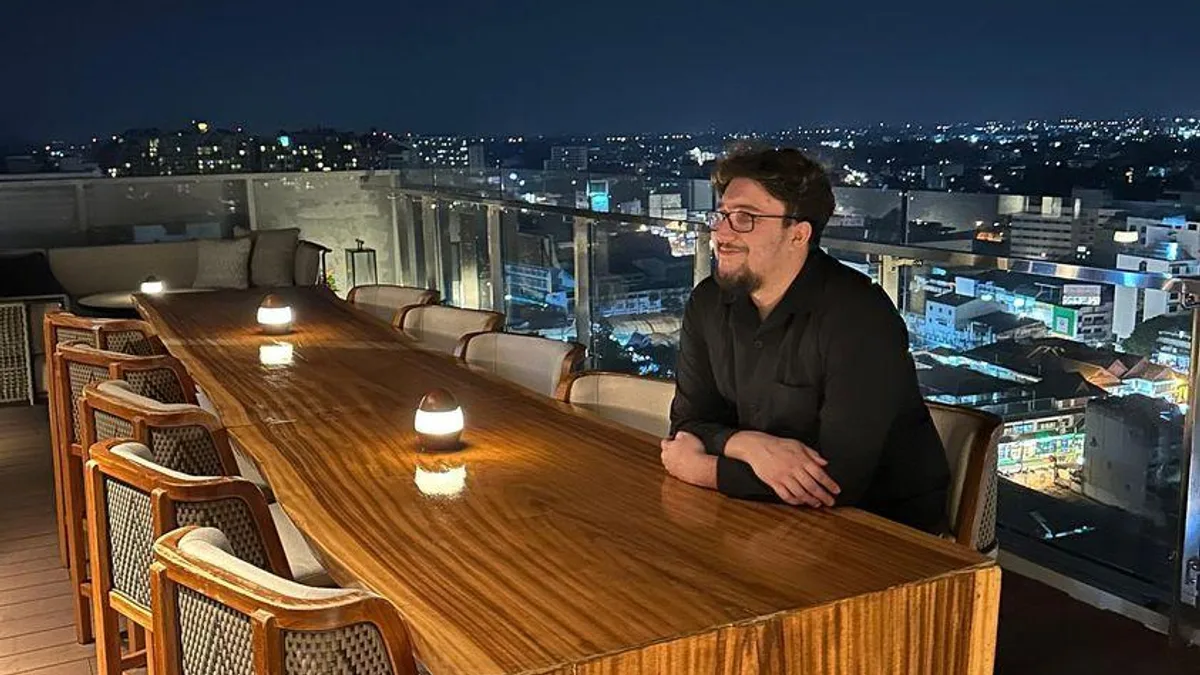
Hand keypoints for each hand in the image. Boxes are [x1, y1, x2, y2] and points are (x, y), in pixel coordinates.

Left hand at [660, 431, 716, 488]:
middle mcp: (666, 459)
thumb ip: (680, 434)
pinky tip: (689, 465)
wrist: (700, 468)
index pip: (664, 442)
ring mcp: (672, 469)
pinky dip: (682, 467)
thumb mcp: (687, 435)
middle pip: (666, 453)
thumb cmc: (694, 452)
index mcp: (666, 448)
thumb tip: (678, 435)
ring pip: (671, 463)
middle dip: (671, 450)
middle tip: (681, 447)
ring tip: (686, 457)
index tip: (674, 438)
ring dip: (676, 460)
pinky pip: (678, 470)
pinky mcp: (678, 476)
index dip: (670, 439)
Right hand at [726, 431, 840, 506]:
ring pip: (800, 493)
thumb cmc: (778, 445)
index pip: (819, 474)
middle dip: (823, 496)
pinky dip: (795, 501)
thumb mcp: (798, 444)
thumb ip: (812, 454)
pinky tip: (800, 502)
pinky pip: (786, 496)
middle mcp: (793, 469)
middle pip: (812, 486)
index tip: (836, 490)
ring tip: (817, 504)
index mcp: (801, 459)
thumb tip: (824, 463)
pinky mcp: (774, 483)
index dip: (829, 484)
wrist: (757, 447)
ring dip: (810, 500)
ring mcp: (783, 477)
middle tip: (830, 502)